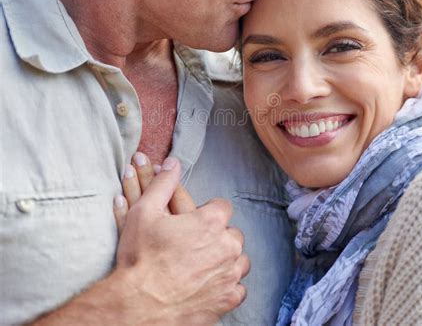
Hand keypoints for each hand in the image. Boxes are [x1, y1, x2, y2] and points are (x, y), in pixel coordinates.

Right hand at [113, 152, 249, 324]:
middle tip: (195, 245)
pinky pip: (237, 287)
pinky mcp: (228, 299)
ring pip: (238, 259)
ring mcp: (230, 274)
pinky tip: (208, 285)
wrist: (137, 305)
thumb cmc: (140, 258)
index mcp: (211, 222)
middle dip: (217, 236)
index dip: (207, 213)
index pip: (222, 207)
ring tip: (202, 264)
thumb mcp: (144, 212)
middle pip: (231, 233)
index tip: (194, 223)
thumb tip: (173, 163)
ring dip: (225, 259)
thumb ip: (163, 183)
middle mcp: (227, 246)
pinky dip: (226, 286)